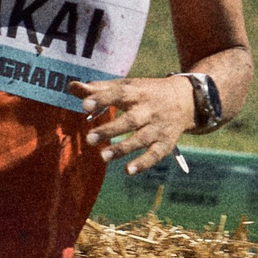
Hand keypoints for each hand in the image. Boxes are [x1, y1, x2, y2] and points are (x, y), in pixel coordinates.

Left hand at [70, 74, 197, 175]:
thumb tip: (71, 87)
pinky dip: (143, 163)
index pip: (119, 94)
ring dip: (123, 148)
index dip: (102, 99)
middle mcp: (149, 110)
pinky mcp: (166, 143)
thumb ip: (99, 89)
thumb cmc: (146, 93)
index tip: (85, 105)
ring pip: (141, 139)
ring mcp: (158, 127)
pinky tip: (128, 171)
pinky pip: (155, 154)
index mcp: (137, 92)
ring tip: (103, 156)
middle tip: (89, 138)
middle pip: (130, 120)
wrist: (186, 99)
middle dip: (110, 129)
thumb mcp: (126, 87)